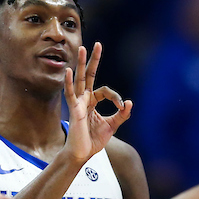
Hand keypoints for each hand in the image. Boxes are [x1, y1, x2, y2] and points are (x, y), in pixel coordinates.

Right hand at [62, 43, 132, 164]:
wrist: (82, 154)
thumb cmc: (93, 141)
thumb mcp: (112, 126)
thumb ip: (121, 114)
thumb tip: (130, 103)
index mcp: (92, 102)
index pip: (105, 90)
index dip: (116, 97)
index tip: (122, 107)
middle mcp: (84, 99)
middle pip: (89, 75)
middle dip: (93, 60)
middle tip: (97, 44)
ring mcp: (78, 103)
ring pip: (80, 79)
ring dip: (82, 64)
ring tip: (83, 48)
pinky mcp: (74, 110)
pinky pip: (70, 94)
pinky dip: (68, 82)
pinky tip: (69, 71)